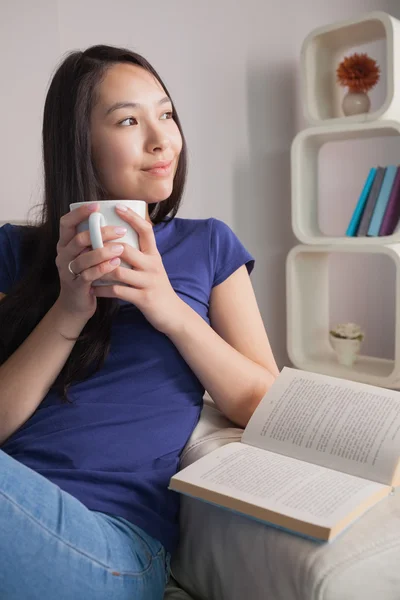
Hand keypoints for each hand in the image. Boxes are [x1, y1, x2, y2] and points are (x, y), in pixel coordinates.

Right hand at [55, 203, 126, 319]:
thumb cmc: (87, 275)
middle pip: (78, 238)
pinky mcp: (76, 286)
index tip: (97, 205)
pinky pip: (89, 275)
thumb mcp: (87, 255)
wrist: (76, 306)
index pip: (66, 223)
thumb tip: (116, 221)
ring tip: (121, 247)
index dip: (79, 213)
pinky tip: (116, 263)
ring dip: (103, 251)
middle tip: (120, 230)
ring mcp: (68, 271)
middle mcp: (63, 255)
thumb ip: (95, 241)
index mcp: (65, 244)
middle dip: (100, 232)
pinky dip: (103, 268)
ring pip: (84, 257)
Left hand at [92, 204, 183, 333]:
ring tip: (84, 268)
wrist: (172, 314)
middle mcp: (152, 265)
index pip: (146, 230)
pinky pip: (117, 291)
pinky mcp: (143, 298)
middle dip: (104, 247)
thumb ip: (139, 254)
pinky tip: (93, 288)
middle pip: (126, 249)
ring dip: (98, 269)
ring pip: (118, 270)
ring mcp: (148, 282)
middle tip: (85, 245)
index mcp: (154, 255)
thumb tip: (118, 238)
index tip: (117, 207)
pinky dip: (102, 290)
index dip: (132, 217)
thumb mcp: (152, 267)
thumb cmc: (156, 288)